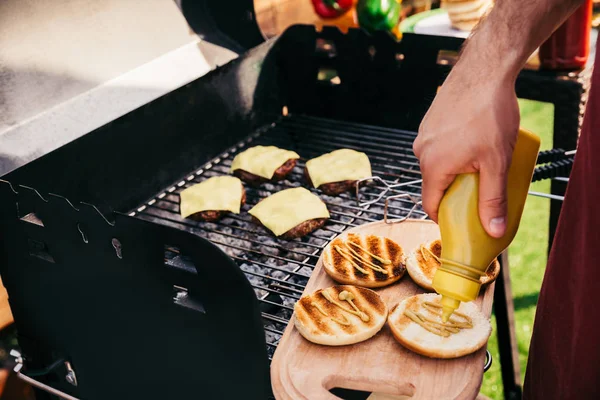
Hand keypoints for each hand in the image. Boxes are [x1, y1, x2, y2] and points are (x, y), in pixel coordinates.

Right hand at [413, 66, 519, 237]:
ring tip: (482, 159)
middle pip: (435, 184)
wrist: (484, 69)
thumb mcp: (497, 162)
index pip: (431, 204)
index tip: (462, 221)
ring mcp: (424, 134)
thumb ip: (494, 198)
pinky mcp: (430, 121)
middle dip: (456, 191)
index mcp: (433, 166)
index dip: (446, 217)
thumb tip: (494, 230)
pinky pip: (439, 145)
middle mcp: (422, 151)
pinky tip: (474, 139)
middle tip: (481, 189)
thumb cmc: (489, 112)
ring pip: (437, 163)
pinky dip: (453, 150)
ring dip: (456, 169)